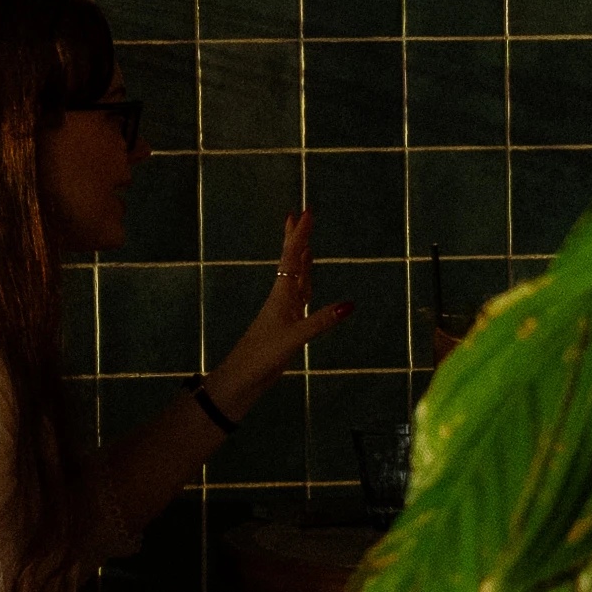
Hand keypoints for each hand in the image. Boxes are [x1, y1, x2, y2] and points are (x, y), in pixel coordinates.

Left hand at [225, 207, 348, 391]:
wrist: (240, 380)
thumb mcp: (293, 339)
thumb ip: (320, 322)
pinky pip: (299, 298)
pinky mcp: (285, 326)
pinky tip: (307, 284)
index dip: (300, 234)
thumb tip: (350, 305)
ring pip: (295, 278)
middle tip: (298, 214)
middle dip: (295, 238)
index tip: (306, 211)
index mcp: (280, 296)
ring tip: (305, 242)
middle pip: (290, 261)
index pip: (291, 258)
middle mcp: (281, 299)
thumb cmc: (261, 358)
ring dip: (300, 259)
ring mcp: (283, 312)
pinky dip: (305, 285)